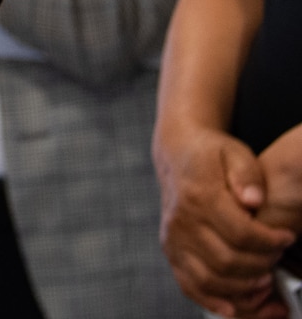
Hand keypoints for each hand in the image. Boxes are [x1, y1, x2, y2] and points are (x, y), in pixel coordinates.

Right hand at [159, 125, 293, 315]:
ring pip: (210, 279)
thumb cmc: (211, 155)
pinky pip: (189, 285)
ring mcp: (173, 239)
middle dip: (262, 266)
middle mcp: (181, 220)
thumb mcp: (235, 154)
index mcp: (199, 196)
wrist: (178, 154)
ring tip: (265, 281)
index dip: (271, 242)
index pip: (241, 233)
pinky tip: (235, 308)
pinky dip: (212, 301)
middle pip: (227, 261)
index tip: (287, 237)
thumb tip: (254, 199)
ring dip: (243, 289)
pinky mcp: (171, 251)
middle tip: (278, 258)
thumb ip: (247, 175)